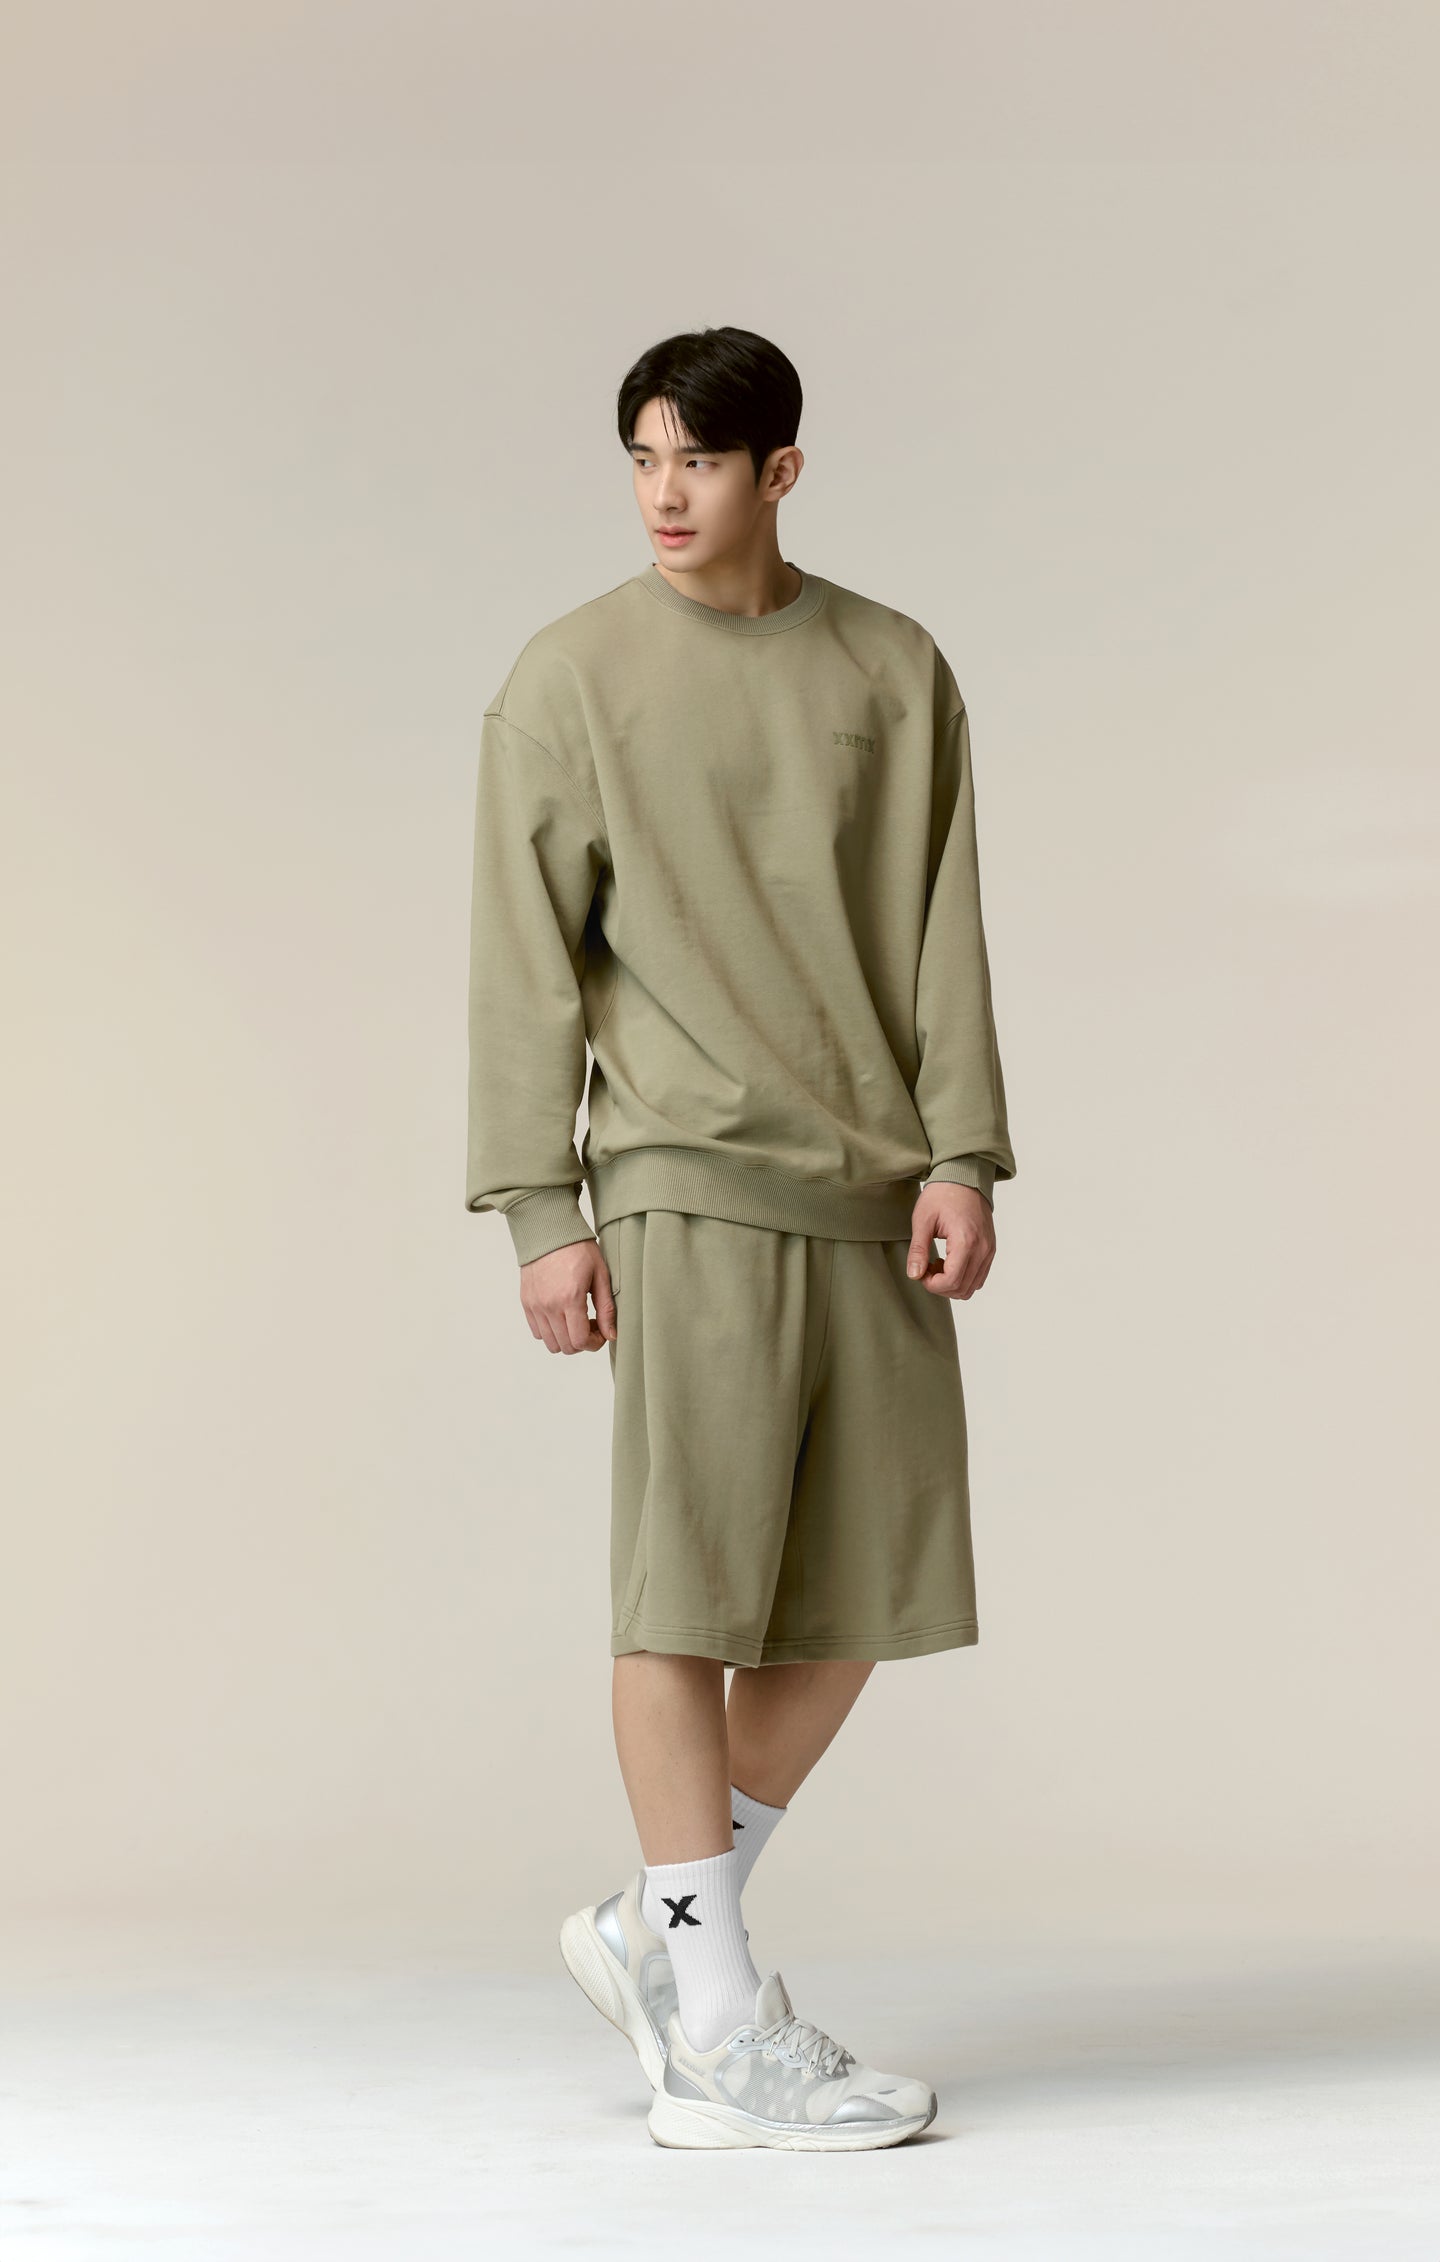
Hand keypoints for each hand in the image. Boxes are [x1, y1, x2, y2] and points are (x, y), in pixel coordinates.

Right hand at [520, 1237, 616, 1353]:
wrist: (549, 1229)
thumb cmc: (577, 1248)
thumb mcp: (600, 1275)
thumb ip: (606, 1308)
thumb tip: (611, 1334)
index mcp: (570, 1298)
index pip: (580, 1341)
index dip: (594, 1343)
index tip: (601, 1332)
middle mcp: (548, 1305)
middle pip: (565, 1347)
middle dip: (582, 1342)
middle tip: (590, 1324)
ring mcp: (535, 1305)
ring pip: (550, 1343)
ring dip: (566, 1338)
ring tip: (575, 1319)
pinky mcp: (526, 1302)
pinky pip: (537, 1331)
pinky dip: (551, 1331)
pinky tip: (561, 1315)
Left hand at [905, 1184, 994, 1299]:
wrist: (964, 1177)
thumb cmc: (942, 1194)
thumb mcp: (923, 1220)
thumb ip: (918, 1250)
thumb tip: (914, 1275)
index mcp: (966, 1241)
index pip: (951, 1281)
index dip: (932, 1285)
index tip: (921, 1271)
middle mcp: (983, 1249)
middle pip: (962, 1289)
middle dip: (940, 1286)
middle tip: (926, 1267)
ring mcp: (989, 1250)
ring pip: (972, 1287)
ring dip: (952, 1283)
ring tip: (938, 1263)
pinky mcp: (990, 1249)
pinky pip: (979, 1277)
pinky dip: (963, 1277)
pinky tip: (950, 1261)